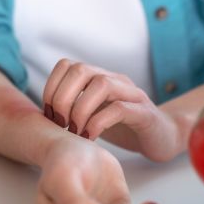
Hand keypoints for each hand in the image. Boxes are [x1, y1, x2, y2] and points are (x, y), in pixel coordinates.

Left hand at [42, 59, 184, 161]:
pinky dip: (99, 123)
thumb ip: (72, 107)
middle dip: (63, 98)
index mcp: (99, 78)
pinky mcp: (145, 113)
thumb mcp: (93, 114)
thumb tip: (40, 114)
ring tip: (76, 132)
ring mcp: (132, 94)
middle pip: (81, 70)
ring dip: (80, 111)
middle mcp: (115, 80)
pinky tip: (91, 138)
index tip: (49, 115)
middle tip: (60, 125)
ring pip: (101, 85)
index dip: (51, 88)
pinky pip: (119, 109)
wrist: (163, 137)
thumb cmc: (123, 127)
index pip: (67, 65)